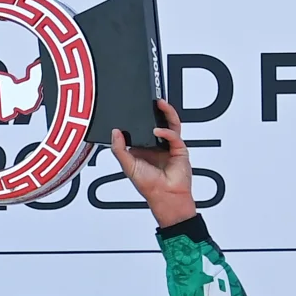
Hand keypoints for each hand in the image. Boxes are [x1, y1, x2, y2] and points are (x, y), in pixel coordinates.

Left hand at [110, 99, 196, 227]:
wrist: (165, 196)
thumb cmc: (148, 186)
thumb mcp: (127, 166)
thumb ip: (119, 149)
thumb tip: (115, 133)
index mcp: (143, 148)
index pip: (141, 127)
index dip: (138, 118)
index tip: (133, 108)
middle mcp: (157, 145)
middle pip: (158, 121)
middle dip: (156, 110)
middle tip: (150, 100)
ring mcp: (169, 146)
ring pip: (170, 123)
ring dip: (166, 112)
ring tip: (160, 104)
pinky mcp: (180, 149)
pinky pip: (174, 135)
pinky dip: (166, 131)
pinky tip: (159, 131)